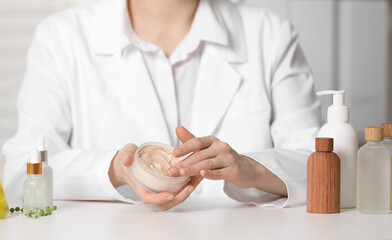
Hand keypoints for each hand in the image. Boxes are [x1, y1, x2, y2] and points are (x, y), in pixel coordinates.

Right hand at [108, 143, 202, 210]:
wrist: (129, 161)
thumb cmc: (128, 159)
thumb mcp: (126, 154)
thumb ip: (126, 156)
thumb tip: (127, 159)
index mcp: (141, 188)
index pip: (149, 199)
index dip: (160, 199)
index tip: (170, 194)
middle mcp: (151, 192)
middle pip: (165, 203)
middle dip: (178, 198)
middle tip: (189, 187)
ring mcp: (159, 190)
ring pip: (173, 200)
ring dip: (185, 194)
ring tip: (194, 183)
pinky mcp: (166, 186)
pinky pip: (176, 191)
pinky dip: (186, 187)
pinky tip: (194, 177)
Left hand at [168, 126, 286, 195]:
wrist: (245, 169)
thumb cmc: (222, 158)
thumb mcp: (207, 148)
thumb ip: (191, 140)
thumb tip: (177, 127)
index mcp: (213, 140)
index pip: (196, 142)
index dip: (184, 147)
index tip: (173, 154)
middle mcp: (221, 147)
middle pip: (199, 155)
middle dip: (184, 163)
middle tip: (170, 171)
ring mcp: (229, 158)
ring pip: (207, 164)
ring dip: (193, 169)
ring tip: (181, 173)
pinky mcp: (234, 170)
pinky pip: (219, 173)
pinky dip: (210, 174)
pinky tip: (202, 174)